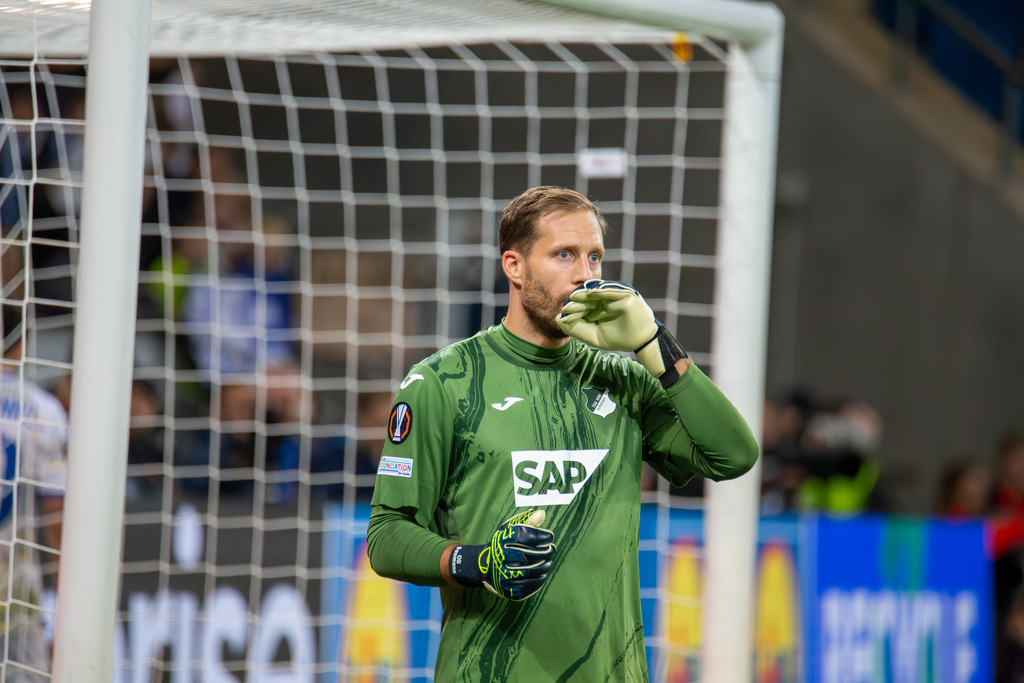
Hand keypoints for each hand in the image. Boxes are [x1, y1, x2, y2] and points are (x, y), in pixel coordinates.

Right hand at [448, 509, 555, 600]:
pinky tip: (542, 574)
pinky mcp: (506, 589)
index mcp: (501, 540)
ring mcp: (501, 575)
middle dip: (545, 552)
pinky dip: (538, 581)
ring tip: (548, 562)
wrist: (484, 566)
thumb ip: (527, 522)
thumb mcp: (510, 530)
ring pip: (529, 572)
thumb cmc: (503, 545)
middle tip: (552, 549)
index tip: (549, 536)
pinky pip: (526, 587)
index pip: (524, 536)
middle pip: (527, 555)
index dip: (540, 536)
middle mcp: (499, 557)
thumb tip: (541, 514)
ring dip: (544, 567)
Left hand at [558, 280, 687, 384]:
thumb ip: (577, 328)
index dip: (573, 308)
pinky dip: (601, 290)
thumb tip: (558, 318)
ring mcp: (615, 295)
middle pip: (587, 297)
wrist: (640, 341)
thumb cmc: (618, 337)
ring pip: (597, 291)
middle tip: (567, 306)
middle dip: (576, 301)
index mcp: (596, 307)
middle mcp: (604, 299)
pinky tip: (590, 293)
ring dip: (585, 294)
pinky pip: (611, 290)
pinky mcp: (625, 294)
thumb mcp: (593, 335)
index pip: (582, 305)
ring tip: (574, 298)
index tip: (564, 313)